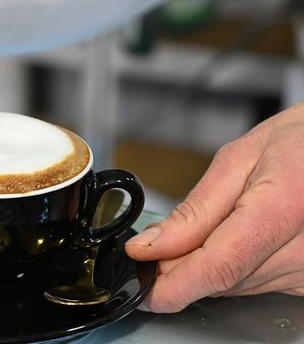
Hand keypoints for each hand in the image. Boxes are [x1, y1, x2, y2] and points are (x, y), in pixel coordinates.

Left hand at [125, 102, 303, 311]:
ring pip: (234, 286)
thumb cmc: (297, 144)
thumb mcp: (237, 160)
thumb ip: (195, 210)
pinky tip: (237, 238)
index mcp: (281, 208)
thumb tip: (151, 246)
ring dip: (208, 265)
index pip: (218, 267)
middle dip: (182, 266)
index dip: (173, 285)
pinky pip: (256, 285)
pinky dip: (234, 267)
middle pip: (221, 279)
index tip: (145, 289)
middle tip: (165, 241)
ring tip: (217, 223)